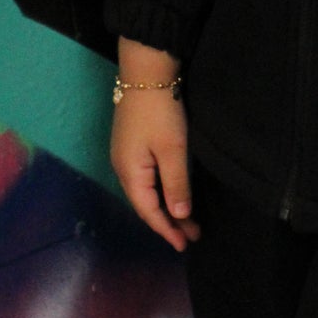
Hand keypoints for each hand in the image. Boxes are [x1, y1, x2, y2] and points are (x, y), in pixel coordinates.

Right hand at [111, 41, 198, 251]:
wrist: (145, 73)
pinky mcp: (132, 146)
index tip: (185, 244)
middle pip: (146, 204)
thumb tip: (179, 214)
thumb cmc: (160, 112)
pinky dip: (162, 191)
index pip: (149, 211)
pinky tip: (173, 194)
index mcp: (130, 173)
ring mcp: (126, 156)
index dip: (167, 230)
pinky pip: (146, 179)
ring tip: (188, 221)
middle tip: (193, 235)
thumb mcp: (173, 149)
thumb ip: (176, 184)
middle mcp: (123, 168)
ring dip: (167, 207)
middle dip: (169, 221)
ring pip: (147, 192)